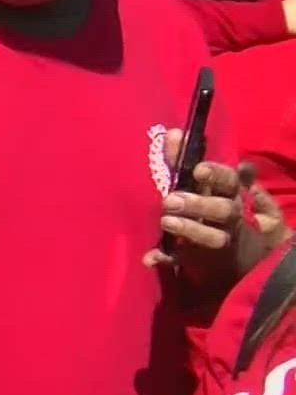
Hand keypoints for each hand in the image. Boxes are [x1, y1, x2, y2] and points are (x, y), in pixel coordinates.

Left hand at [145, 130, 289, 278]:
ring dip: (190, 230)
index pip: (229, 182)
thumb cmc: (219, 202)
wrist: (245, 247)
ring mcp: (219, 239)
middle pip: (223, 210)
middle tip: (171, 200)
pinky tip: (149, 257)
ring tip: (166, 222)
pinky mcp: (203, 259)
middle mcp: (230, 217)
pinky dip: (167, 259)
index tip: (199, 169)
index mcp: (232, 194)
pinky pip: (186, 261)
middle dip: (199, 204)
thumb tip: (173, 133)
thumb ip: (186, 159)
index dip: (217, 175)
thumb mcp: (208, 181)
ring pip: (212, 237)